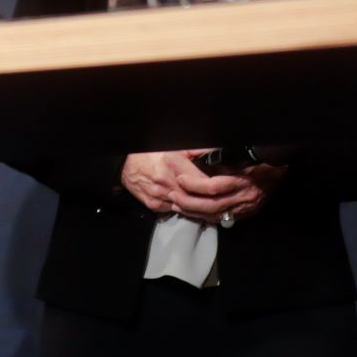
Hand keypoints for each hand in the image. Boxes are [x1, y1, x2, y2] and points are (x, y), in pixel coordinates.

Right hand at [120, 150, 285, 224]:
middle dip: (215, 203)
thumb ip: (196, 149)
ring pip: (188, 208)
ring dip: (204, 210)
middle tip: (232, 203)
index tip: (231, 187)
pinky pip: (177, 211)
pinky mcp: (155, 206)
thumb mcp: (175, 145)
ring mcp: (160, 197)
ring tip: (222, 209)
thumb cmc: (151, 152)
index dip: (218, 187)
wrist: (124, 165)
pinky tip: (202, 210)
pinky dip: (189, 211)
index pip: (203, 182)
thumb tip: (217, 151)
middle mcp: (167, 182)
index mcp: (174, 164)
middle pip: (197, 199)